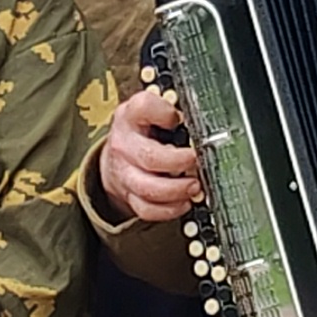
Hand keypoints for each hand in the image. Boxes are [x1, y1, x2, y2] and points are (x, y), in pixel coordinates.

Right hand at [101, 82, 201, 223]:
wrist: (116, 154)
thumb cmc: (141, 129)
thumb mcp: (151, 109)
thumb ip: (173, 109)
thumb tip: (200, 119)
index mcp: (131, 116)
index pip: (144, 107)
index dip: (164, 113)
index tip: (178, 119)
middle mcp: (125, 144)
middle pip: (150, 157)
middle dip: (179, 162)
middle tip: (195, 160)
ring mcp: (125, 173)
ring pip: (149, 188)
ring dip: (177, 190)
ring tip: (194, 186)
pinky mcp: (129, 195)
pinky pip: (147, 209)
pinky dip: (169, 210)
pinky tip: (184, 202)